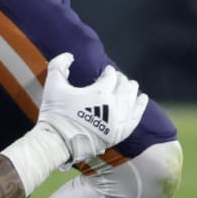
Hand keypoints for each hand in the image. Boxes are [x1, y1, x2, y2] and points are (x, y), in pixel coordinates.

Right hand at [34, 52, 148, 164]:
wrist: (59, 141)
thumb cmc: (55, 113)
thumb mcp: (53, 85)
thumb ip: (59, 65)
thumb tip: (69, 55)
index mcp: (99, 92)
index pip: (110, 77)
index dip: (108, 72)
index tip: (106, 71)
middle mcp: (113, 105)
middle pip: (124, 87)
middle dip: (121, 79)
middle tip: (117, 78)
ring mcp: (118, 120)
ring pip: (132, 100)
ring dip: (131, 90)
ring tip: (130, 85)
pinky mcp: (120, 133)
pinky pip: (136, 117)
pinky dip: (140, 106)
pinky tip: (142, 98)